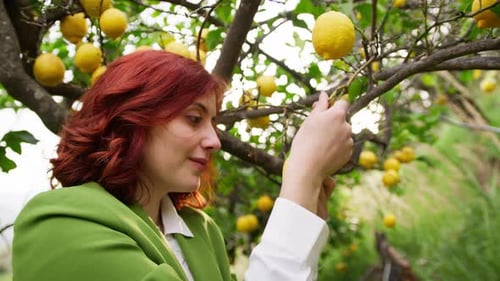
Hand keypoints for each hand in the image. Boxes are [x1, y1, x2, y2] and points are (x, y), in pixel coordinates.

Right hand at [280, 92, 352, 213]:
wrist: (308, 167)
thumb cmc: (305, 141)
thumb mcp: (310, 120)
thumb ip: (321, 105)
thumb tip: (325, 94)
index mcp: (338, 115)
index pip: (343, 102)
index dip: (334, 105)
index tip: (325, 111)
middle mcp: (347, 126)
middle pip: (342, 119)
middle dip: (333, 122)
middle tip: (317, 131)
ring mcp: (349, 141)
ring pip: (343, 133)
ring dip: (335, 135)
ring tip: (320, 144)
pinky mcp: (349, 154)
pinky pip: (344, 146)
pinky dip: (336, 147)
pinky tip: (325, 152)